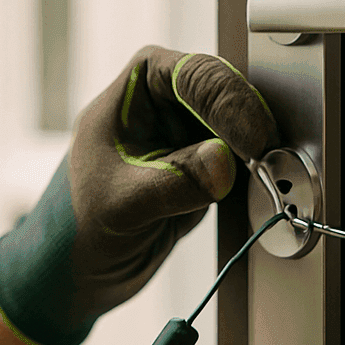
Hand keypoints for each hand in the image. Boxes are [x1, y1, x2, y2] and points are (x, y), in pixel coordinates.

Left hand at [0, 45, 278, 344]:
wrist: (76, 269)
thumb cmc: (77, 224)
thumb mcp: (122, 204)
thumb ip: (174, 182)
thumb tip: (224, 164)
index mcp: (137, 88)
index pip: (195, 75)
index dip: (229, 102)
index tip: (252, 140)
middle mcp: (168, 102)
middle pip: (228, 94)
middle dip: (250, 124)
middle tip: (268, 157)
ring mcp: (190, 134)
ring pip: (241, 128)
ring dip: (257, 151)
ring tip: (267, 175)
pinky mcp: (206, 168)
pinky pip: (243, 162)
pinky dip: (254, 175)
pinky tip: (257, 190)